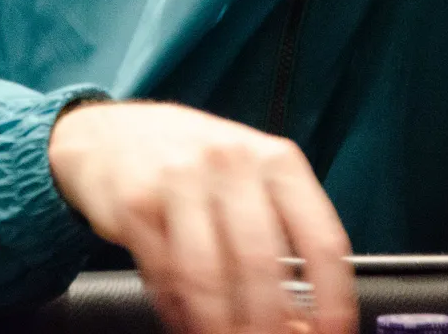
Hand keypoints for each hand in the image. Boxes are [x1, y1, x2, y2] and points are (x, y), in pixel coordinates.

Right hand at [48, 100, 355, 333]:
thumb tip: (305, 315)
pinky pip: (166, 276)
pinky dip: (181, 313)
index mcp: (277, 160)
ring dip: (221, 326)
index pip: (321, 239)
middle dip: (269, 323)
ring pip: (209, 276)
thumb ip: (283, 234)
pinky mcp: (136, 204)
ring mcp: (181, 180)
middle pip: (262, 264)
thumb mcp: (252, 177)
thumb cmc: (197, 161)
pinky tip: (190, 322)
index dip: (332, 299)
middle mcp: (232, 162)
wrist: (114, 133)